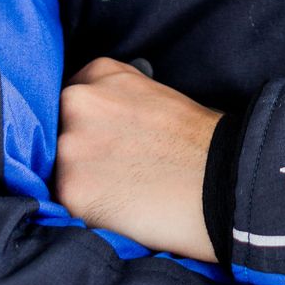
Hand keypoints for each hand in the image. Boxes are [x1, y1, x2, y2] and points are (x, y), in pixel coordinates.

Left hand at [55, 56, 223, 261]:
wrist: (225, 179)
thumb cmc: (199, 140)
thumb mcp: (153, 94)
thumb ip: (115, 101)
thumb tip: (96, 125)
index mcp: (100, 74)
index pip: (71, 99)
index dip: (88, 125)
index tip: (107, 141)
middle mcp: (77, 103)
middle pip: (58, 132)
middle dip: (81, 151)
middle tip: (116, 170)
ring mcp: (70, 147)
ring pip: (59, 169)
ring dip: (82, 181)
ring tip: (122, 192)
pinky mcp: (71, 190)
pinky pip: (67, 203)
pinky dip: (88, 210)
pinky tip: (120, 210)